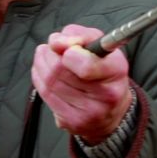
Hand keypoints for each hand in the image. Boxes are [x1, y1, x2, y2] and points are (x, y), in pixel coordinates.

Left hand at [31, 24, 132, 143]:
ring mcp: (89, 113)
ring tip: (45, 55)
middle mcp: (106, 96)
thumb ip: (78, 35)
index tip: (66, 48)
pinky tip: (43, 72)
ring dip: (41, 64)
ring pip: (50, 83)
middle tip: (50, 47)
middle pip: (60, 71)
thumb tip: (55, 42)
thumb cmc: (103, 69)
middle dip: (49, 54)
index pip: (86, 65)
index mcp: (116, 71)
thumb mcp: (99, 44)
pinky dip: (39, 79)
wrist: (111, 110)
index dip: (68, 52)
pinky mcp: (72, 122)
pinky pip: (46, 96)